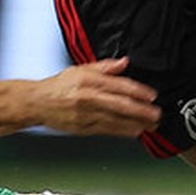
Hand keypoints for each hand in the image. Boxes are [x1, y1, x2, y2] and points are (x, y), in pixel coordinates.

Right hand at [36, 58, 160, 137]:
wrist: (38, 103)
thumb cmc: (58, 86)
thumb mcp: (80, 69)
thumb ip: (104, 67)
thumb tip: (124, 62)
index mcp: (88, 81)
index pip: (118, 85)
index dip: (138, 91)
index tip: (152, 95)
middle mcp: (88, 98)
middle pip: (120, 105)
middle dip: (142, 111)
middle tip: (157, 114)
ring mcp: (85, 115)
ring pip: (116, 120)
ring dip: (136, 123)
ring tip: (151, 125)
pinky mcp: (83, 128)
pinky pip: (107, 130)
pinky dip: (122, 131)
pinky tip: (134, 131)